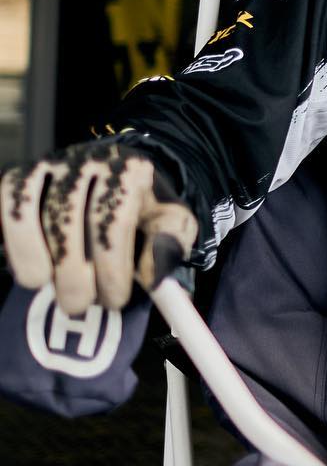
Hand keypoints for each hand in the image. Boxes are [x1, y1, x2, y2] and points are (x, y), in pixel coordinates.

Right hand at [2, 143, 197, 313]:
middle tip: (78, 305)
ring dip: (39, 259)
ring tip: (51, 290)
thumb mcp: (172, 225)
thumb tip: (155, 277)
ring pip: (34, 213)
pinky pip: (13, 205)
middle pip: (69, 218)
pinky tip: (32, 271)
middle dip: (71, 270)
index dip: (112, 266)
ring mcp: (54, 164)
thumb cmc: (146, 210)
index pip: (114, 220)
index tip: (114, 300)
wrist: (121, 183)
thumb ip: (170, 247)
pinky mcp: (24, 174)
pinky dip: (17, 241)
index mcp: (131, 169)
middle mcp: (90, 160)